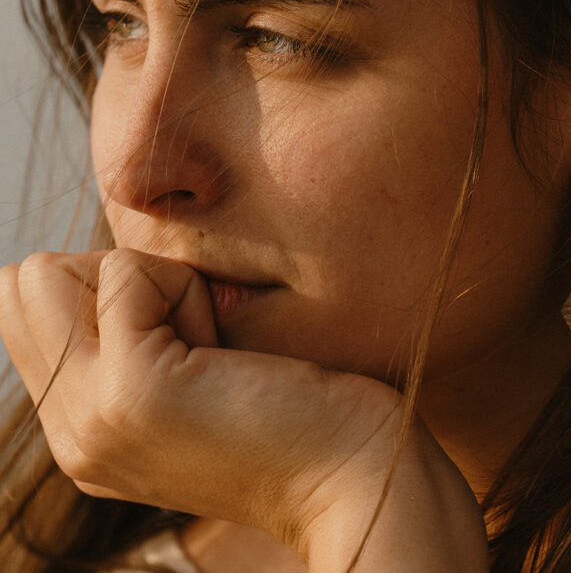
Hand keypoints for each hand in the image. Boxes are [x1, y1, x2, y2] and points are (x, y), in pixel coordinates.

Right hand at [0, 249, 486, 570]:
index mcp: (82, 428)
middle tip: (197, 336)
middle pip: (25, 283)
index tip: (182, 337)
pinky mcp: (135, 387)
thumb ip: (132, 343)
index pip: (24, 310)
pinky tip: (231, 351)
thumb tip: (105, 271)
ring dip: (150, 283)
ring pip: (54, 270)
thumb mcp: (195, 384)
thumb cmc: (302, 413)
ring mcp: (93, 415)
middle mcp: (71, 430)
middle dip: (117, 279)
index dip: (104, 292)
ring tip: (213, 346)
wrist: (358, 477)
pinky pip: (127, 271)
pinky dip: (188, 288)